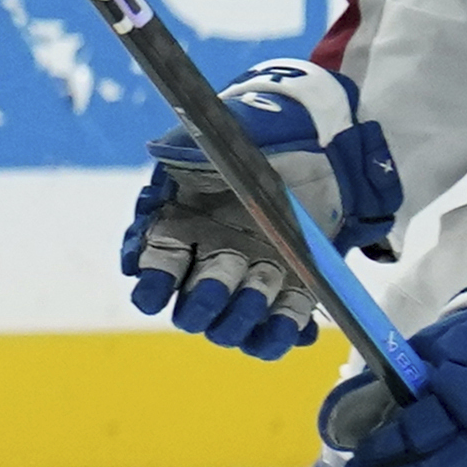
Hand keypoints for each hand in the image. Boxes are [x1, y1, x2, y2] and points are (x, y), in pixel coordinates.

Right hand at [122, 60, 401, 357]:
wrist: (315, 139)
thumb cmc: (257, 135)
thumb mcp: (217, 134)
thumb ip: (188, 146)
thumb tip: (166, 152)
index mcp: (183, 228)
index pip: (158, 268)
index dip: (152, 286)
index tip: (151, 296)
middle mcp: (211, 261)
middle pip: (196, 305)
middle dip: (203, 302)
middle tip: (217, 288)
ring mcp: (252, 278)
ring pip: (234, 323)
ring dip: (243, 318)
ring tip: (262, 291)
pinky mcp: (294, 285)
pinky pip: (282, 324)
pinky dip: (284, 332)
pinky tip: (293, 327)